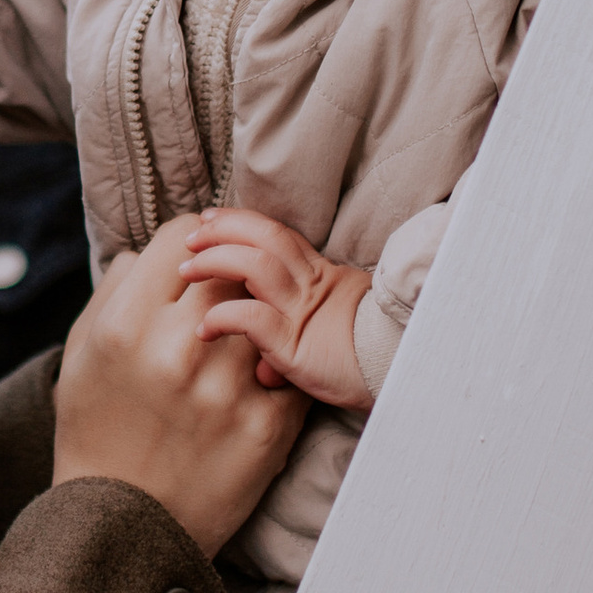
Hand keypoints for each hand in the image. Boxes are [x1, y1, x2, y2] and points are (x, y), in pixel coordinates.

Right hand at [53, 219, 305, 554]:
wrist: (122, 528)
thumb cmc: (97, 432)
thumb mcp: (82, 355)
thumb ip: (116, 291)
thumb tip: (151, 252)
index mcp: (126, 324)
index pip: (182, 234)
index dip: (189, 244)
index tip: (190, 267)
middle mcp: (178, 350)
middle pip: (231, 267)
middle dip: (226, 279)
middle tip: (221, 303)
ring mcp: (228, 389)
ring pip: (266, 313)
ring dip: (255, 325)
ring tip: (235, 351)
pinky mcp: (267, 428)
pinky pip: (290, 368)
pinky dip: (276, 373)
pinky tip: (253, 388)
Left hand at [176, 207, 374, 411]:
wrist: (403, 372)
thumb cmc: (371, 363)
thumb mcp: (332, 343)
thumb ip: (292, 345)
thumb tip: (262, 371)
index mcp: (323, 278)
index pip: (278, 236)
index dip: (242, 223)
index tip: (211, 219)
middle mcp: (312, 286)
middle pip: (266, 237)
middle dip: (224, 229)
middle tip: (193, 234)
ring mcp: (305, 312)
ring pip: (256, 266)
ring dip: (216, 261)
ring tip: (189, 269)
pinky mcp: (297, 345)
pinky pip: (254, 319)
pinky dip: (224, 317)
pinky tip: (205, 328)